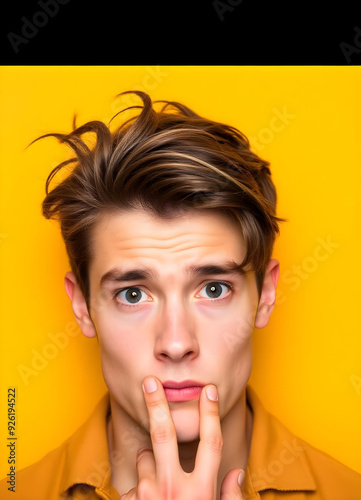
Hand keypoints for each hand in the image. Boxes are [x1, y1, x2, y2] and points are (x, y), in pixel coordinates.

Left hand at [119, 376, 244, 499]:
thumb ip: (230, 497)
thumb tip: (236, 473)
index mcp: (202, 492)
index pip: (211, 443)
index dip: (211, 413)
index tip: (209, 389)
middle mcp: (174, 489)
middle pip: (164, 434)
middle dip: (156, 404)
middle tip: (149, 382)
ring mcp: (149, 495)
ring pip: (145, 458)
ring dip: (149, 462)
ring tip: (157, 485)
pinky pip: (133, 483)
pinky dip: (139, 488)